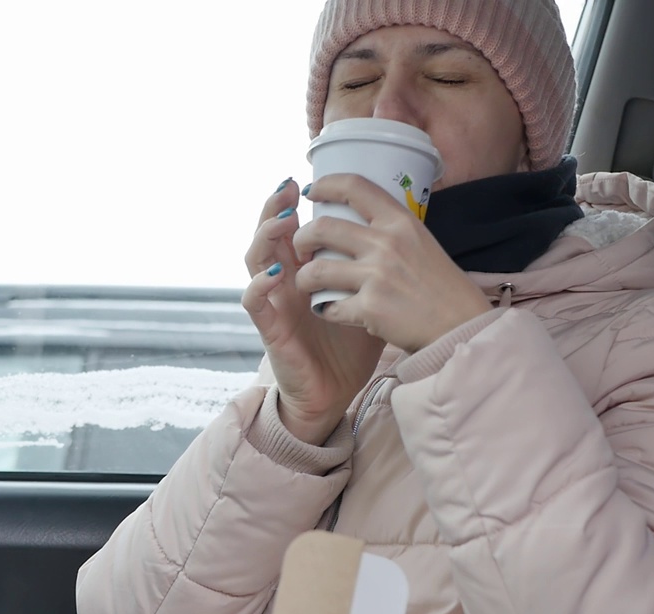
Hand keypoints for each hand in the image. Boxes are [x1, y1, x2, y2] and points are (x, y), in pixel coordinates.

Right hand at [242, 179, 386, 444]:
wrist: (336, 392)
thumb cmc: (349, 347)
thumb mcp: (366, 299)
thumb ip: (370, 270)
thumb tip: (399, 235)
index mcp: (305, 271)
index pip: (294, 228)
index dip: (295, 203)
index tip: (308, 182)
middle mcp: (284, 282)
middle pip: (268, 235)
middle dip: (274, 209)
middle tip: (288, 189)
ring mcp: (274, 304)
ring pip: (254, 261)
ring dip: (264, 238)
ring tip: (282, 222)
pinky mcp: (270, 329)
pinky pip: (254, 303)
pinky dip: (259, 286)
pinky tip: (274, 274)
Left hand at [292, 174, 493, 351]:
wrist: (460, 327)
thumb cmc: (443, 288)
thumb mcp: (422, 243)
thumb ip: (392, 231)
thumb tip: (360, 220)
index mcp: (401, 222)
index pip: (354, 187)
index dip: (326, 184)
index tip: (312, 192)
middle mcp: (387, 243)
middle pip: (322, 228)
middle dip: (301, 239)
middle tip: (301, 250)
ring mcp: (377, 276)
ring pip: (316, 270)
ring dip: (304, 278)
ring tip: (307, 284)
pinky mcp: (370, 308)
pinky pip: (329, 307)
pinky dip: (324, 310)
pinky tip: (329, 311)